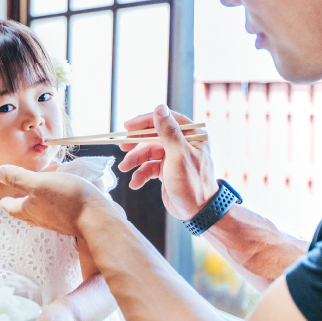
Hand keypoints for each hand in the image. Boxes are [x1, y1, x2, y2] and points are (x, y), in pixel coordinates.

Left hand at [0, 166, 118, 238]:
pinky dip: (54, 202)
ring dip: (37, 202)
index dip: (5, 199)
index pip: (10, 206)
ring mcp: (56, 221)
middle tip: (17, 193)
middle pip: (24, 211)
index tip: (2, 196)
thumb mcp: (39, 183)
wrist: (98, 219)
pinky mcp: (70, 219)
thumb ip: (18, 178)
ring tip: (38, 191)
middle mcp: (40, 218)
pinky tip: (61, 195)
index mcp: (28, 210)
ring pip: (41, 211)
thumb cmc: (68, 200)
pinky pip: (57, 210)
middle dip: (20, 202)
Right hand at [118, 104, 218, 220]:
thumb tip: (159, 108)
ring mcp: (173, 157)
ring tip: (124, 168)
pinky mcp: (167, 170)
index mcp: (191, 135)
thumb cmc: (193, 183)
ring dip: (135, 160)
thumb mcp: (179, 155)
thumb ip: (168, 132)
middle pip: (153, 135)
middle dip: (137, 142)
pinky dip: (140, 174)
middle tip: (123, 146)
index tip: (128, 126)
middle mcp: (182, 143)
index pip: (165, 119)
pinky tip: (135, 183)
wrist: (198, 212)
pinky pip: (149, 167)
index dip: (145, 121)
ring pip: (148, 152)